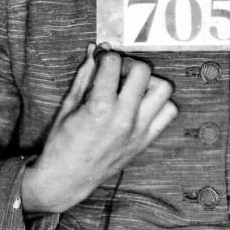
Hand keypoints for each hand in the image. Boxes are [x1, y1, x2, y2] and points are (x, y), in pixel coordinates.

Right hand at [21, 46, 177, 212]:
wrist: (67, 179)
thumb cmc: (61, 143)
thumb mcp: (68, 105)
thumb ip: (85, 75)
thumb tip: (94, 50)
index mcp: (100, 107)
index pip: (113, 63)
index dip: (105, 55)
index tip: (100, 57)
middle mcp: (124, 118)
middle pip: (143, 70)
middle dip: (128, 63)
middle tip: (117, 70)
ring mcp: (139, 130)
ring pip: (163, 89)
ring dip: (149, 82)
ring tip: (132, 87)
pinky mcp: (145, 141)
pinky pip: (168, 113)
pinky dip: (159, 103)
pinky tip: (140, 104)